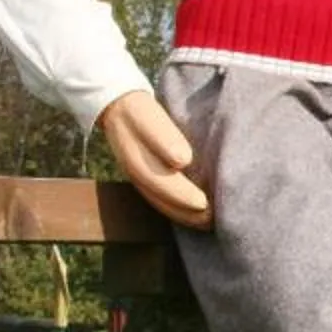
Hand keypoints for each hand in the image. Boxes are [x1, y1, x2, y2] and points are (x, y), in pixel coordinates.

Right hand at [99, 90, 212, 227]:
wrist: (118, 109)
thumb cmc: (140, 113)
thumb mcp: (149, 118)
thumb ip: (164, 137)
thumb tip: (182, 160)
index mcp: (136, 157)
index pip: (157, 180)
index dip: (181, 194)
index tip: (203, 203)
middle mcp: (135, 173)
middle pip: (160, 198)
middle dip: (186, 211)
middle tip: (213, 218)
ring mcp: (138, 179)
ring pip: (159, 203)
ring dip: (183, 216)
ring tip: (208, 222)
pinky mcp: (143, 181)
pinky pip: (159, 201)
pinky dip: (177, 211)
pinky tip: (194, 216)